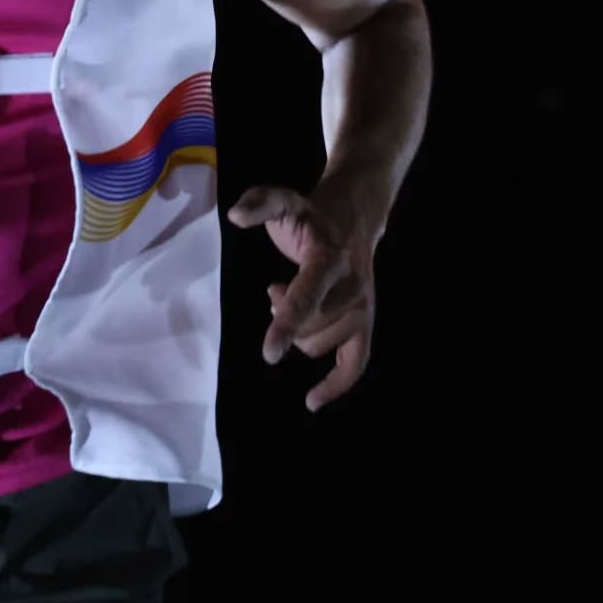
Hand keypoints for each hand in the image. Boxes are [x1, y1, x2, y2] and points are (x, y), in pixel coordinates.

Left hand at [227, 183, 376, 411]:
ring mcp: (364, 308)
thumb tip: (236, 215)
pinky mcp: (367, 324)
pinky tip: (312, 401)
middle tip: (276, 290)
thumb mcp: (285, 201)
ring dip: (299, 334)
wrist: (355, 216)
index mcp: (330, 258)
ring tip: (290, 302)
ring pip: (322, 346)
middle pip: (312, 328)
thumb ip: (260, 202)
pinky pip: (356, 364)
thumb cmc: (311, 217)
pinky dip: (336, 385)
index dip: (287, 324)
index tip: (269, 354)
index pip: (308, 296)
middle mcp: (352, 286)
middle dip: (284, 318)